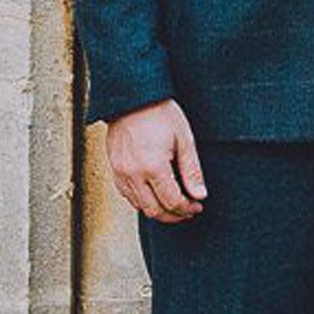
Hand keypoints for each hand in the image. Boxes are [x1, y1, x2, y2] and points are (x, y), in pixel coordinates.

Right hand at [105, 100, 206, 221]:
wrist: (132, 97)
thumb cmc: (161, 113)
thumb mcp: (184, 138)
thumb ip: (192, 171)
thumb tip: (200, 196)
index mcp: (153, 166)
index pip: (172, 201)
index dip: (188, 209)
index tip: (198, 206)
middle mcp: (133, 174)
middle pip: (155, 210)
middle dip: (174, 215)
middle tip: (188, 210)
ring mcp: (121, 173)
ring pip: (140, 207)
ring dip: (159, 211)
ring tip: (174, 204)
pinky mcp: (114, 169)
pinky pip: (128, 196)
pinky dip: (143, 201)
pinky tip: (155, 195)